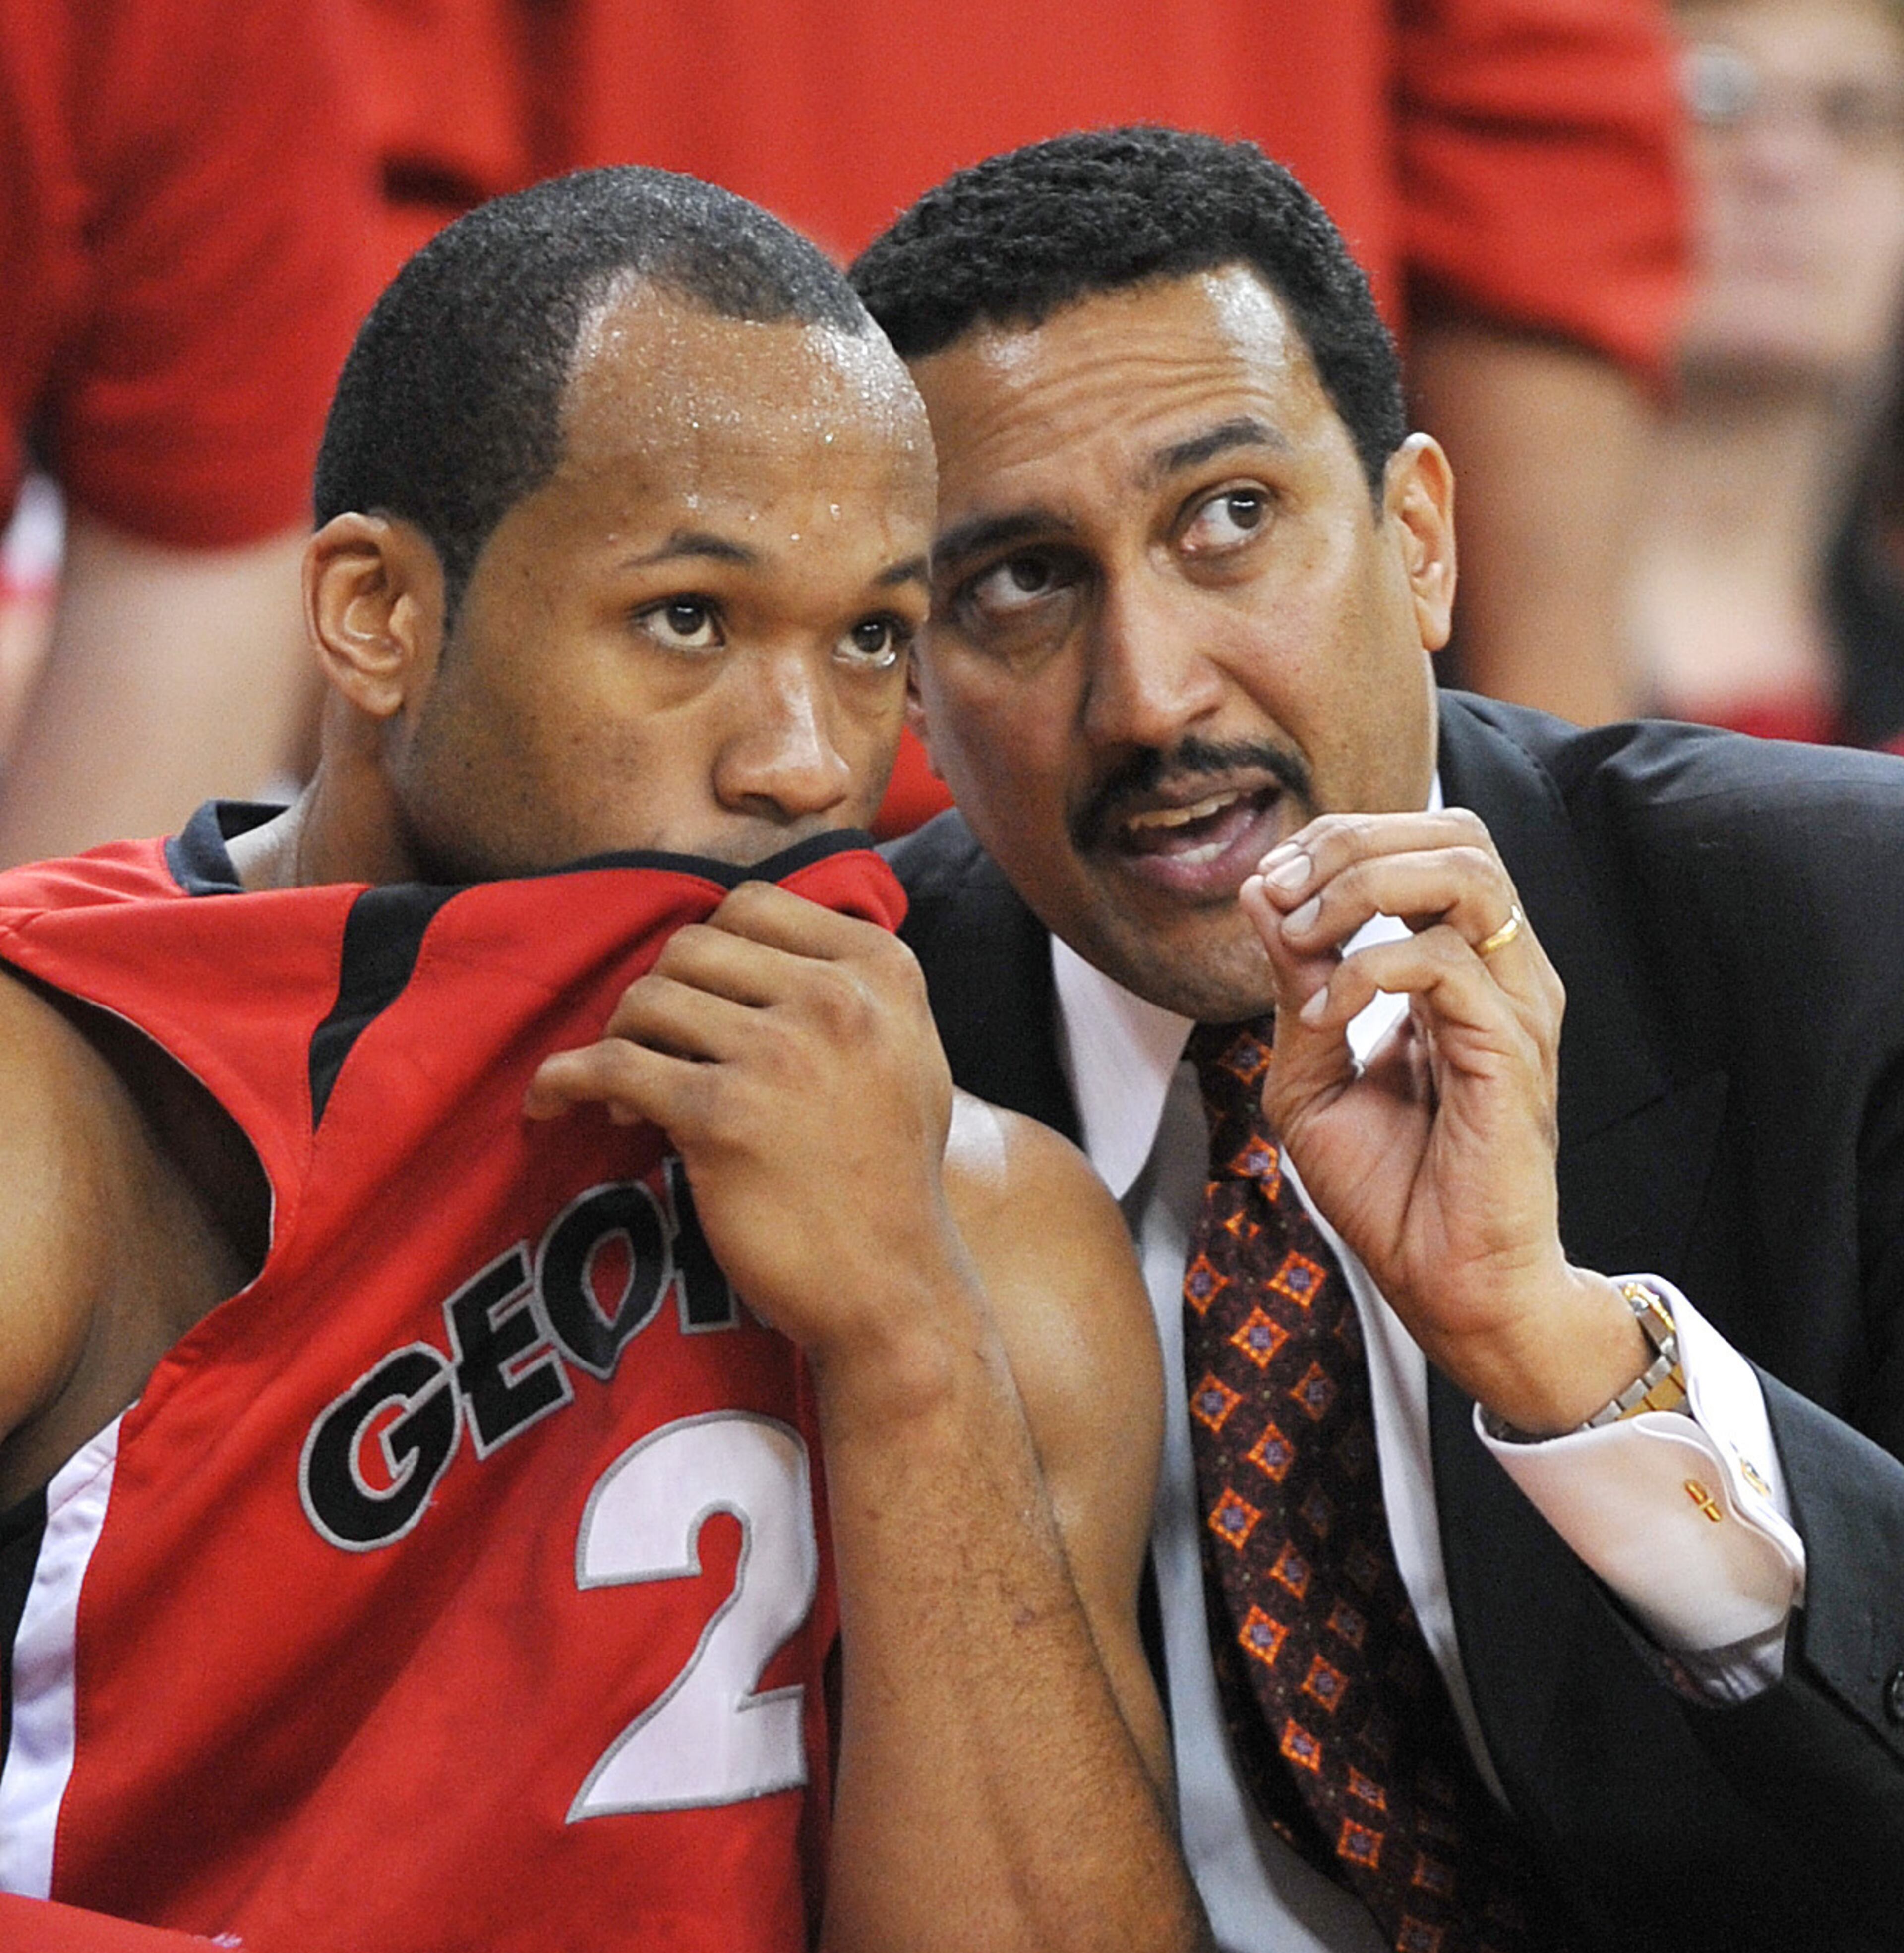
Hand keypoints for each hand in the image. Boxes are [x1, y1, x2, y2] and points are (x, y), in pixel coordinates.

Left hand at [524, 880, 969, 1378]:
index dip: (709, 949)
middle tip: (658, 1056)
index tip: (698, 1001)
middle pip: (692, 947)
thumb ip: (850, 988)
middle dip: (660, 997)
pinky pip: (610, 1067)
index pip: (754, 904)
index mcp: (881, 971)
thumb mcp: (906, 1051)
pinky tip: (550, 1105)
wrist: (892, 1285)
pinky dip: (562, 1082)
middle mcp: (835, 999)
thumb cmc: (889, 1174)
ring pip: (647, 999)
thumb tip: (752, 945)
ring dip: (621, 1040)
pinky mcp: (722, 1117)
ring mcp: (779, 1055)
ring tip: (628, 1099)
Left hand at [1240, 810, 1646, 1433]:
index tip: (1266, 886)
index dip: (1340, 841)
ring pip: (1466, 873)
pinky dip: (1367, 969)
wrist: (1445, 1283)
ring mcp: (1517, 1006)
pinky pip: (1445, 960)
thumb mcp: (1308, 1075)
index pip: (1424, 844)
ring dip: (1363, 885)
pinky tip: (1325, 1012)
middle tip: (1283, 890)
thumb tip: (1258, 891)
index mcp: (1461, 969)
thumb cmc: (1389, 1191)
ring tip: (1302, 934)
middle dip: (1354, 840)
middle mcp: (1502, 974)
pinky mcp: (1513, 1048)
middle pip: (1459, 833)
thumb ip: (1293, 982)